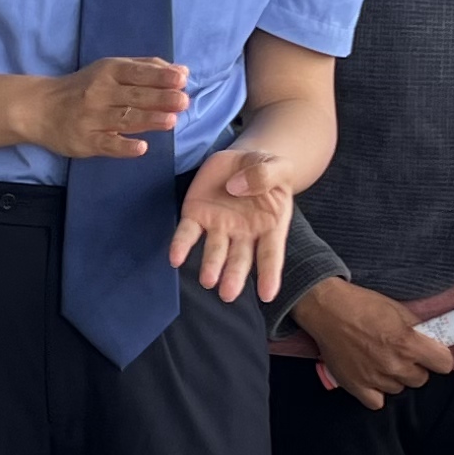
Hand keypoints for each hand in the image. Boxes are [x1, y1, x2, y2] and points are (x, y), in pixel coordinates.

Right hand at [21, 56, 188, 162]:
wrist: (40, 108)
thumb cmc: (84, 87)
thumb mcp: (110, 70)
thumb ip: (146, 69)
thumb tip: (182, 71)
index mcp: (109, 72)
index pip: (137, 73)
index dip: (159, 76)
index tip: (181, 79)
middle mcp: (100, 93)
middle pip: (134, 96)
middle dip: (159, 98)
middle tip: (183, 101)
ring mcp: (92, 118)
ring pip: (124, 119)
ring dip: (148, 120)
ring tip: (171, 121)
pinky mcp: (85, 141)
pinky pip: (107, 144)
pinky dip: (123, 146)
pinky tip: (141, 148)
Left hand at [168, 143, 296, 304]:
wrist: (243, 159)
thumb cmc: (267, 169)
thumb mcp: (277, 166)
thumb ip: (265, 175)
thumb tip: (237, 187)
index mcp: (270, 225)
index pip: (271, 253)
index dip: (270, 274)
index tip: (268, 294)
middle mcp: (244, 233)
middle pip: (240, 258)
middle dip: (233, 276)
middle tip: (227, 294)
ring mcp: (219, 226)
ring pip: (214, 250)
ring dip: (210, 266)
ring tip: (207, 280)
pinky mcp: (197, 215)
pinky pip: (187, 232)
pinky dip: (181, 245)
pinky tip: (175, 258)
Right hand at [290, 278, 452, 408]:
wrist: (327, 309)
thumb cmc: (361, 304)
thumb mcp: (397, 309)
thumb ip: (416, 329)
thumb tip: (429, 341)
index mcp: (408, 344)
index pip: (444, 364)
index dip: (439, 358)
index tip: (433, 354)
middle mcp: (394, 365)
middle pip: (421, 379)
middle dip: (415, 367)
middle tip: (401, 354)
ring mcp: (375, 378)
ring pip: (399, 389)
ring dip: (395, 378)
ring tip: (381, 361)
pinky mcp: (356, 386)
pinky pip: (377, 402)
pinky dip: (377, 392)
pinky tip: (372, 378)